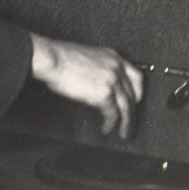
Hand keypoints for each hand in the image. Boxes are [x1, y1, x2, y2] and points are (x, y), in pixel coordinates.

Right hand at [29, 34, 144, 138]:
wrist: (51, 59)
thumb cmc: (59, 57)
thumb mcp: (87, 57)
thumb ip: (98, 68)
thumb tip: (98, 84)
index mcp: (113, 57)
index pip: (136, 76)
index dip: (137, 92)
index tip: (134, 102)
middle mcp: (117, 68)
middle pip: (133, 94)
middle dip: (132, 111)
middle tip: (130, 122)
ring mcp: (112, 81)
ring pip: (126, 107)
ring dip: (126, 123)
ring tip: (123, 132)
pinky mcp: (104, 94)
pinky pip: (112, 114)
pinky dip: (110, 124)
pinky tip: (106, 128)